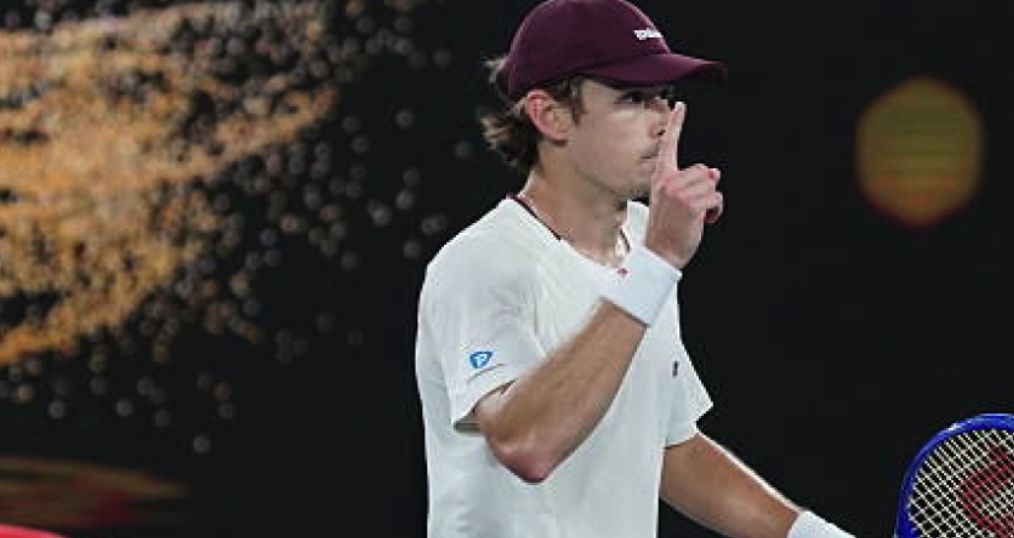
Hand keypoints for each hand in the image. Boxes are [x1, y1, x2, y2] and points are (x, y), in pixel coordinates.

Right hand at [643, 102, 722, 268]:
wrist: (660, 253)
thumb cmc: (667, 230)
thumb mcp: (675, 203)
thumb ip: (690, 184)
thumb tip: (715, 172)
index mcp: (661, 179)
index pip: (668, 147)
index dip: (676, 125)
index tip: (680, 107)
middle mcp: (669, 182)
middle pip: (703, 171)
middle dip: (705, 189)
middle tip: (692, 209)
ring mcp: (680, 192)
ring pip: (712, 185)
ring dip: (711, 202)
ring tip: (696, 217)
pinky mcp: (692, 203)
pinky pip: (717, 198)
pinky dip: (716, 212)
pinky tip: (703, 222)